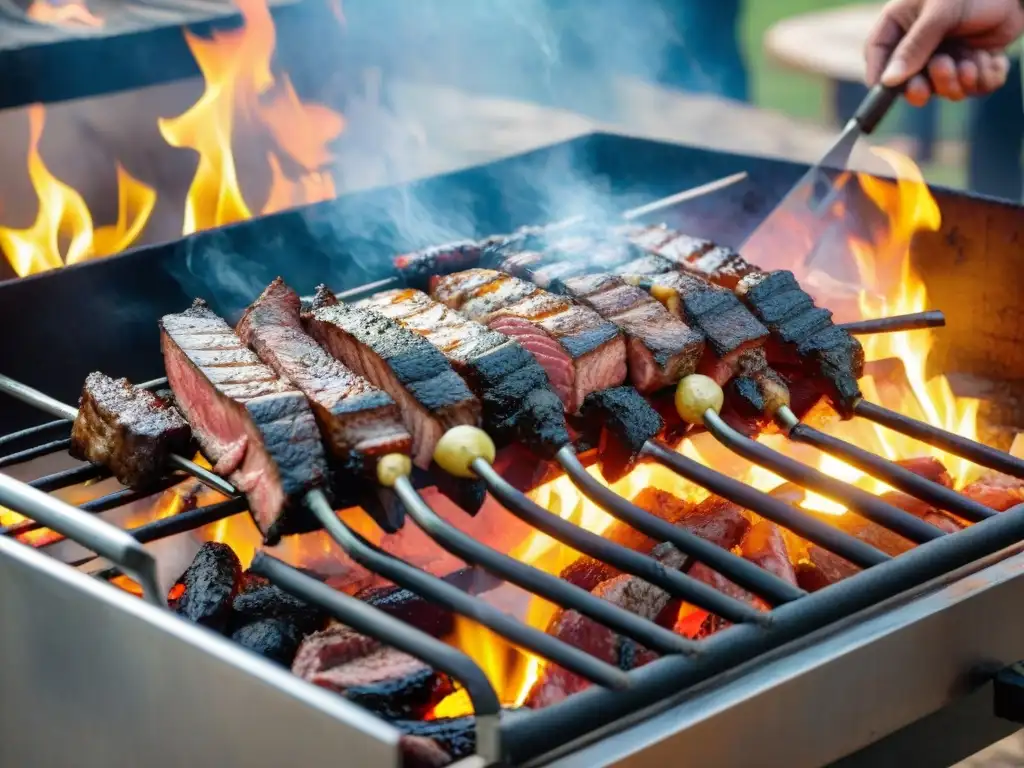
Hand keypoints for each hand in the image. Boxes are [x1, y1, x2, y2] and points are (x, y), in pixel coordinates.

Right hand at [865, 0, 1023, 104]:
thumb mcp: (938, 14)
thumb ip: (913, 47)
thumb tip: (888, 82)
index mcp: (901, 24)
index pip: (877, 55)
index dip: (879, 76)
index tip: (887, 91)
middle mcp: (919, 44)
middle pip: (908, 82)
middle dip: (926, 85)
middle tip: (936, 79)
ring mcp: (944, 56)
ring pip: (941, 89)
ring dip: (959, 81)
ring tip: (972, 61)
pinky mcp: (969, 65)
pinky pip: (971, 88)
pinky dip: (982, 79)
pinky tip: (989, 60)